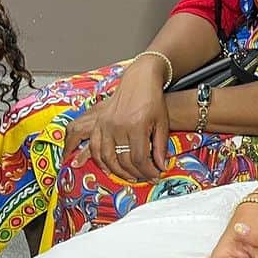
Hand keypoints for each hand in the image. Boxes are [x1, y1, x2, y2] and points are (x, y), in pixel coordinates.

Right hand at [62, 57, 169, 182]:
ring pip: (107, 157)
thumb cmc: (153, 100)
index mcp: (136, 125)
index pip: (140, 158)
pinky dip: (100, 160)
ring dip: (117, 171)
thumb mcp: (162, 123)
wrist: (140, 79)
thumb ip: (160, 147)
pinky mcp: (99, 122)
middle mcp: (118, 125)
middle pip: (123, 160)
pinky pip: (94, 147)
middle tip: (144, 177)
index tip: (155, 175)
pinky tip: (109, 167)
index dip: (148, 171)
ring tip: (129, 176)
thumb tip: (160, 168)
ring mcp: (105, 124)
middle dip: (135, 173)